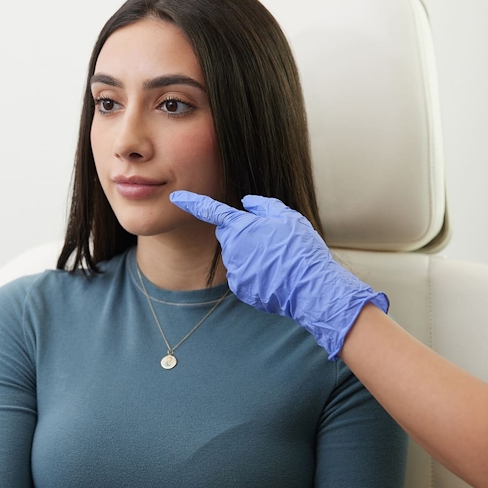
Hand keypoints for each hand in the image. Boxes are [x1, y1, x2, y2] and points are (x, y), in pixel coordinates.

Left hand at [170, 191, 387, 358]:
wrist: (312, 287)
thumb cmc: (301, 249)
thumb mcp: (288, 217)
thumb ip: (262, 206)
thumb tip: (245, 202)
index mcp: (241, 227)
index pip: (210, 211)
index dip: (192, 203)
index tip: (175, 198)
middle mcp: (232, 248)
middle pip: (230, 236)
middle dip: (244, 235)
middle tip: (272, 241)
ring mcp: (235, 270)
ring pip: (238, 257)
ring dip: (252, 256)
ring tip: (278, 261)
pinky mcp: (241, 289)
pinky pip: (244, 276)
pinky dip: (256, 275)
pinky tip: (275, 277)